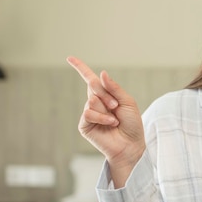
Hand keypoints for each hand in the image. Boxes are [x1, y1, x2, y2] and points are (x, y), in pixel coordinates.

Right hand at [67, 56, 144, 185]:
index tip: (69, 57)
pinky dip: (101, 116)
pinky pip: (88, 113)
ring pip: (91, 100)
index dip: (80, 68)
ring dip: (106, 107)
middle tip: (117, 107)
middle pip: (94, 87)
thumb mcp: (127, 101)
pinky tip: (110, 123)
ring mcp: (89, 114)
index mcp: (105, 95)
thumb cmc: (132, 124)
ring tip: (115, 118)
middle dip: (108, 95)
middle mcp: (95, 103)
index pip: (90, 79)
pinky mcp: (84, 125)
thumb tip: (101, 73)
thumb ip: (114, 88)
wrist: (131, 144)